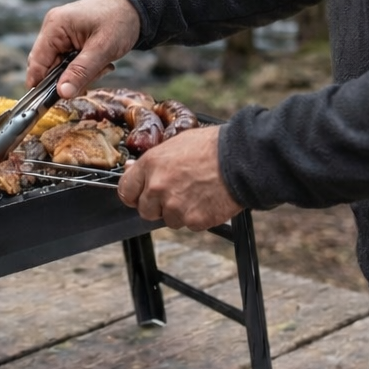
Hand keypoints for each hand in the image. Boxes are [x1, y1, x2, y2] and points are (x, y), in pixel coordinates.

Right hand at [26, 0, 141, 97]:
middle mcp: (51, 29)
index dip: (41, 85)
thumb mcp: (102, 49)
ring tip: (101, 66)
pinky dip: (82, 68)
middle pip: (47, 67)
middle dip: (68, 78)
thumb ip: (81, 72)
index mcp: (55, 26)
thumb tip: (62, 93)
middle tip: (92, 77)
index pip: (37, 63)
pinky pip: (67, 62)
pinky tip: (98, 63)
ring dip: (78, 74)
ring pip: (58, 67)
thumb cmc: (120, 21)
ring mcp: (58, 34)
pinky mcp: (66, 39)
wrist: (135, 7)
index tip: (52, 103)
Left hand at [116, 125, 242, 230]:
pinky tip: (207, 200)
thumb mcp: (175, 143)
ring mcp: (175, 206)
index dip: (134, 194)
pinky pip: (189, 224)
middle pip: (145, 210)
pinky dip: (198, 216)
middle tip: (176, 193)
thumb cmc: (212, 147)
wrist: (242, 158)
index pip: (126, 191)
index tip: (140, 195)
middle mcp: (158, 188)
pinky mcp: (194, 220)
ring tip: (197, 193)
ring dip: (179, 212)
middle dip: (157, 205)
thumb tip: (131, 168)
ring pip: (168, 220)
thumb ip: (151, 161)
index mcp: (150, 166)